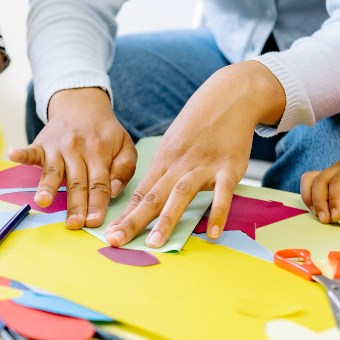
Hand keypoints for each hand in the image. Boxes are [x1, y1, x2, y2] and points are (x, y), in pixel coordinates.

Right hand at [8, 88, 136, 227]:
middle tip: (73, 224)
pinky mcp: (42, 144)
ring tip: (42, 201)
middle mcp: (78, 151)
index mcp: (100, 154)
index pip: (99, 184)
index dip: (97, 204)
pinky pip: (31, 150)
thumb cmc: (105, 132)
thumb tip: (114, 190)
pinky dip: (21, 153)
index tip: (94, 222)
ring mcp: (58, 147)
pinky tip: (12, 155)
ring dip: (47, 186)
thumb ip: (124, 168)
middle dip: (75, 205)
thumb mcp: (125, 145)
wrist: (82, 104)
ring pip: (53, 171)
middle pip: (77, 183)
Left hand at [106, 61, 284, 247]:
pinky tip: (215, 233)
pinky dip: (218, 212)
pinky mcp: (229, 167)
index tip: (109, 234)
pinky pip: (223, 193)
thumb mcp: (174, 144)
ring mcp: (204, 165)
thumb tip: (146, 198)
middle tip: (115, 241)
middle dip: (133, 221)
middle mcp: (179, 164)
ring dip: (166, 219)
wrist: (230, 96)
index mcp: (164, 161)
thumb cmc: (200, 124)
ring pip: (181, 195)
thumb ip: (163, 172)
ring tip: (155, 243)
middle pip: (152, 196)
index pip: (140, 192)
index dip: (124, 215)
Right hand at [300, 157, 339, 225]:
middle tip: (327, 220)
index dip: (334, 200)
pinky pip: (309, 184)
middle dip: (320, 202)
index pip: (337, 181)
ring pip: (310, 181)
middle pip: (320, 180)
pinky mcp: (326, 182)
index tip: (336, 217)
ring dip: (312, 200)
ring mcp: (330, 173)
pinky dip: (310, 198)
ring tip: (321, 216)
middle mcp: (338, 167)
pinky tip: (319, 211)